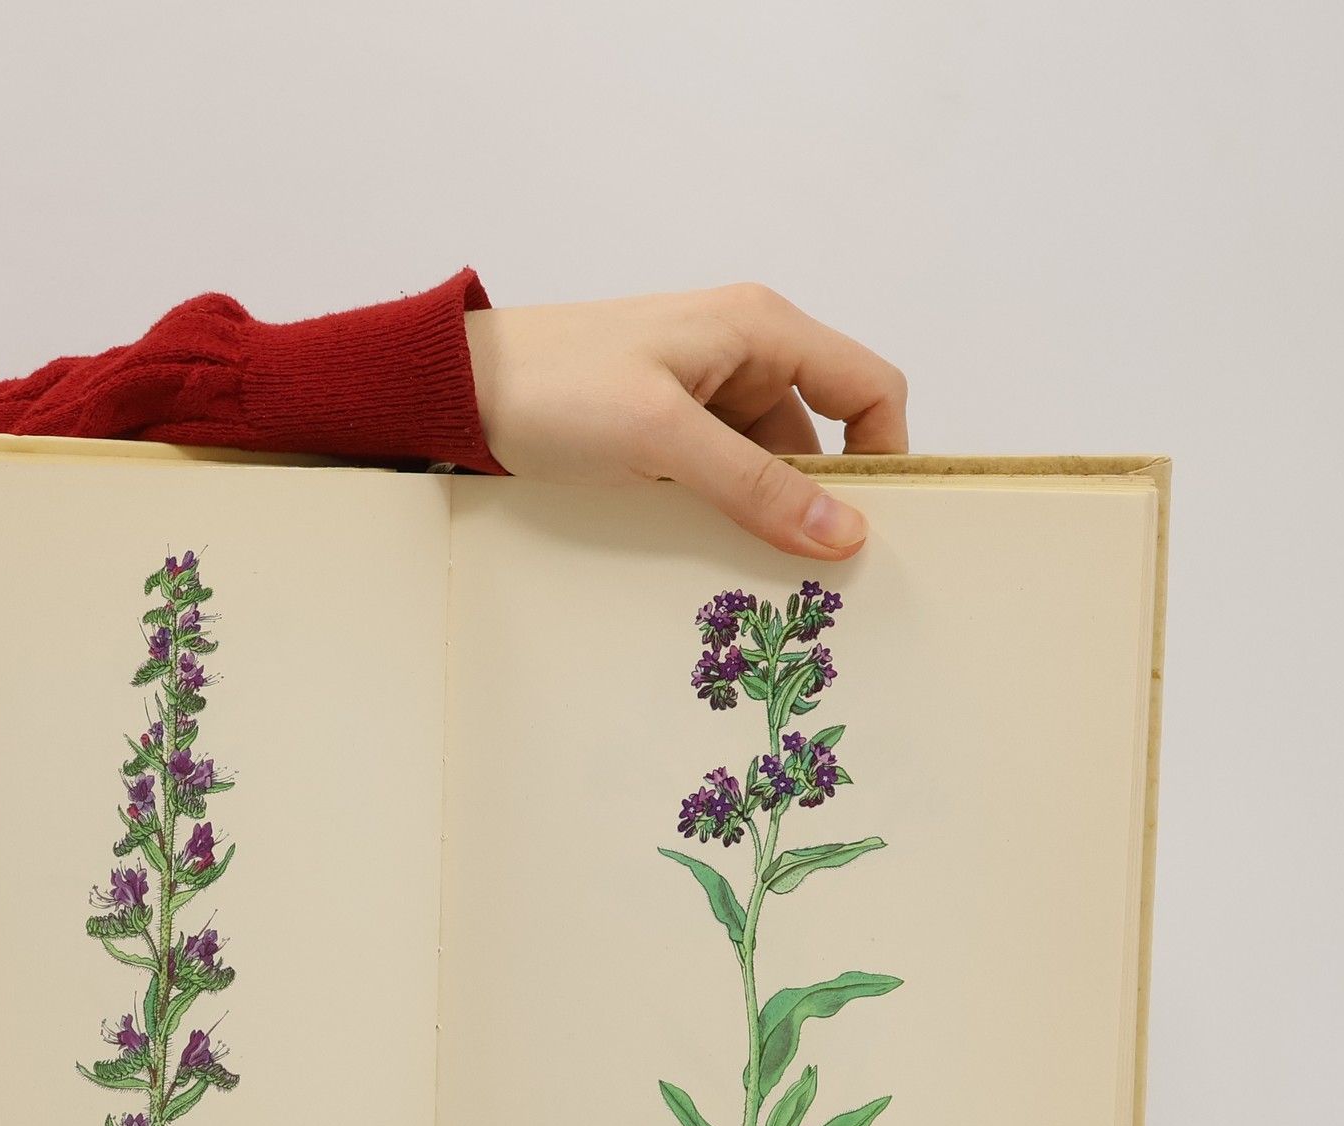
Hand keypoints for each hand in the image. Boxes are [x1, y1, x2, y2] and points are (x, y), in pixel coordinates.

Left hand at [465, 285, 908, 558]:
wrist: (458, 389)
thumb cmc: (555, 388)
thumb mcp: (662, 438)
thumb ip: (754, 484)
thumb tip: (844, 532)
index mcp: (760, 329)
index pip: (867, 386)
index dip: (885, 454)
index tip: (872, 529)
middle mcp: (742, 353)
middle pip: (819, 435)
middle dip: (819, 501)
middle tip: (814, 576)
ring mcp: (701, 392)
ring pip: (766, 464)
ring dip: (764, 514)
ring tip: (757, 577)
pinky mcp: (664, 429)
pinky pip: (719, 475)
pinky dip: (722, 512)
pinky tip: (708, 553)